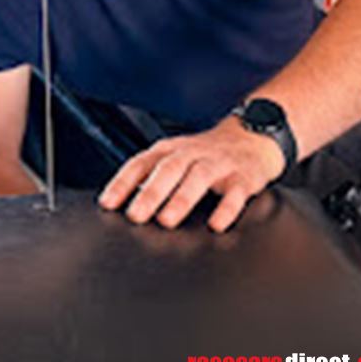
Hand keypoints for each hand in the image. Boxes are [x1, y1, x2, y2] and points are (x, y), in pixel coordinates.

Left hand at [97, 115, 286, 231]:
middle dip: (150, 193)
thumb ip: (150, 176)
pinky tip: (216, 224)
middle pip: (168, 170)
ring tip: (166, 220)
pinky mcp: (244, 177)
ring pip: (198, 178)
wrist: (253, 137)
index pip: (141, 163)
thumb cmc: (206, 154)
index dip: (122, 183)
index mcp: (169, 150)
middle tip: (135, 215)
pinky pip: (235, 192)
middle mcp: (191, 153)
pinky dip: (226, 208)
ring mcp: (218, 164)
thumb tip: (121, 202)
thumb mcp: (175, 158)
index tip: (108, 203)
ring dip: (181, 199)